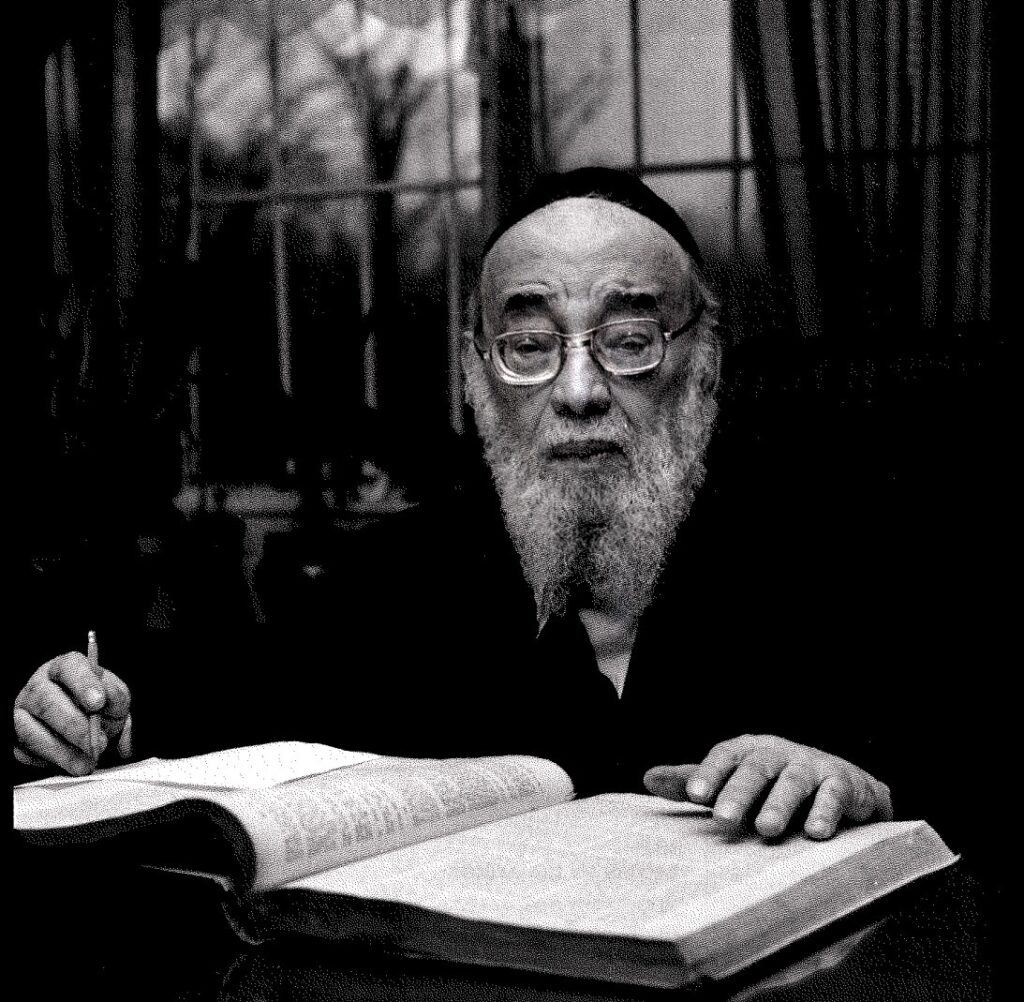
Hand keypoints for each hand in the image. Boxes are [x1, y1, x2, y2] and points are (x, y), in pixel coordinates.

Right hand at [13, 652, 132, 774]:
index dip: (84, 684)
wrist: (87, 727)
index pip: (70, 667)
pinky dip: (51, 761)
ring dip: (63, 751)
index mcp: (65, 668)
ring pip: (31, 730)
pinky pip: (26, 752)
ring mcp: (22, 712)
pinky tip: (72, 763)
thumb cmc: (99, 706)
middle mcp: (38, 686)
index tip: (99, 703)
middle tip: (98, 743)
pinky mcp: (16, 739)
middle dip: (75, 726)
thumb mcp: (115, 698)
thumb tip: (109, 700)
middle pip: (47, 701)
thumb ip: (116, 697)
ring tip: (88, 763)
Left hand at [643, 734, 892, 839]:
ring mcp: (812, 766)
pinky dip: (826, 812)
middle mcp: (778, 753)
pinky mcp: (844, 783)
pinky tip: (815, 832)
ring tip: (765, 829)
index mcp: (748, 750)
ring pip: (794, 782)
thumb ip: (693, 781)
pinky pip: (835, 795)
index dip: (709, 773)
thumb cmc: (771, 784)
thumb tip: (647, 779)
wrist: (840, 782)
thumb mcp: (732, 779)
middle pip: (756, 768)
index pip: (725, 756)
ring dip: (780, 805)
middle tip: (723, 819)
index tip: (693, 795)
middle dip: (739, 792)